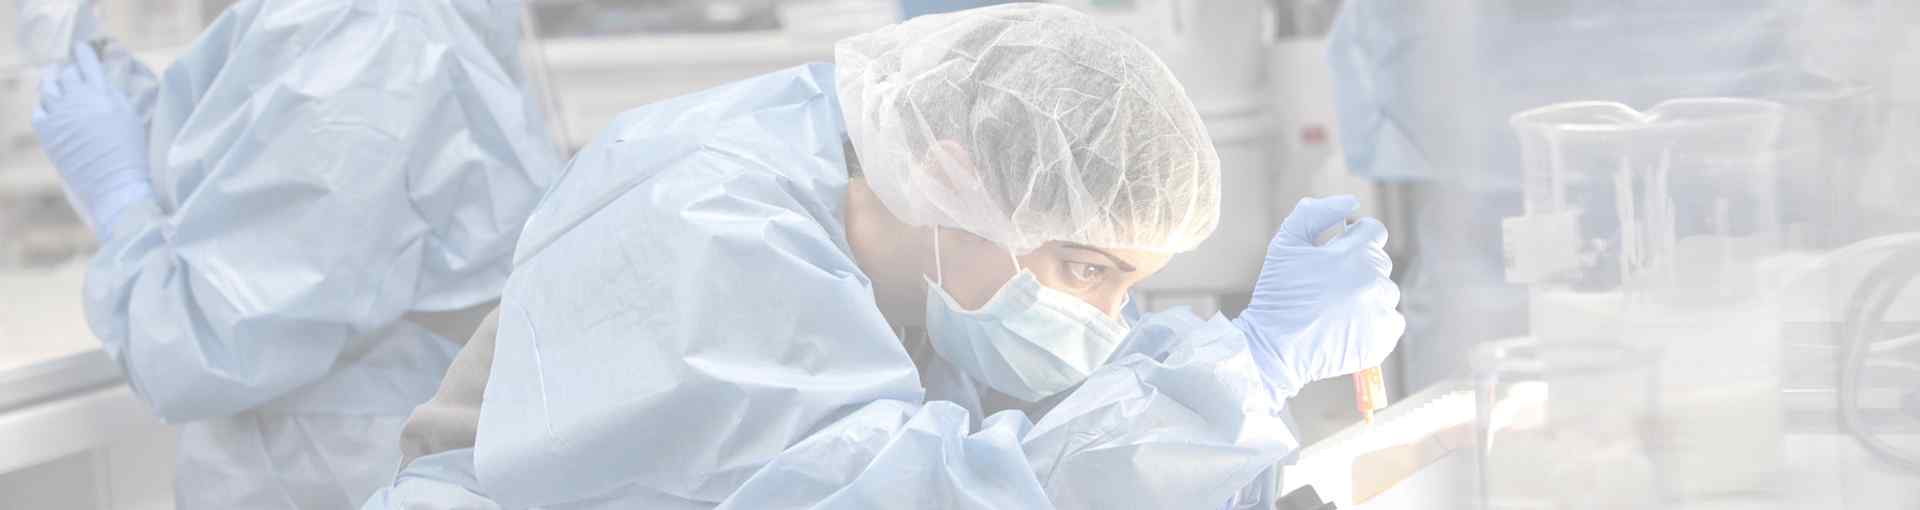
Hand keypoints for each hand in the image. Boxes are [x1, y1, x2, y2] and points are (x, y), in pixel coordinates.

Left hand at [33, 43, 150, 238]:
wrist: (115, 183)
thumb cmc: (132, 153)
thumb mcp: (131, 117)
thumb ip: (115, 95)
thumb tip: (103, 80)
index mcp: (102, 93)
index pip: (88, 62)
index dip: (84, 53)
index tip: (82, 47)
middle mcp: (77, 99)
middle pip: (66, 73)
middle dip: (69, 70)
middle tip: (70, 69)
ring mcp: (59, 115)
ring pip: (48, 88)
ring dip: (51, 82)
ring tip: (53, 80)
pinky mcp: (47, 132)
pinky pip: (39, 111)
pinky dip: (43, 105)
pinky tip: (48, 106)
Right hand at [1233, 195, 1404, 396]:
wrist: (1273, 349)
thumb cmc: (1277, 294)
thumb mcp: (1285, 244)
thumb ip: (1315, 213)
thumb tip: (1350, 202)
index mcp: (1354, 253)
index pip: (1374, 231)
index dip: (1355, 237)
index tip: (1339, 251)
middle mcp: (1373, 281)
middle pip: (1380, 262)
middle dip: (1358, 268)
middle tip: (1328, 287)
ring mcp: (1380, 311)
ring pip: (1386, 293)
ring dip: (1368, 296)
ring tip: (1337, 310)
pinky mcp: (1383, 339)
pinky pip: (1392, 322)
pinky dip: (1376, 323)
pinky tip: (1350, 327)